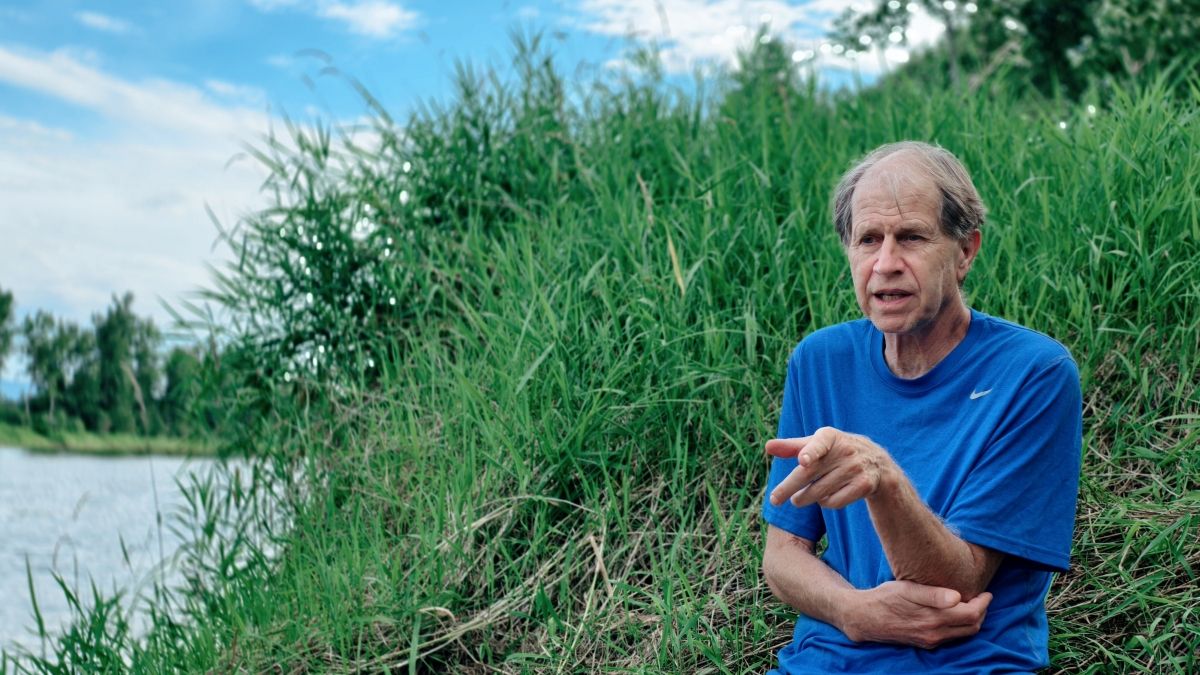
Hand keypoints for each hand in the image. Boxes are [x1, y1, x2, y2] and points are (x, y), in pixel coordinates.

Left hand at [766, 427, 892, 508]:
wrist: (876, 463)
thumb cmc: (836, 451)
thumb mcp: (817, 444)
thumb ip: (792, 446)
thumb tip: (767, 447)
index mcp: (831, 437)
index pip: (819, 443)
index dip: (810, 451)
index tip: (803, 460)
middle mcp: (845, 450)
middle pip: (809, 474)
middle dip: (788, 488)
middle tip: (774, 500)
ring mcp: (856, 468)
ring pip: (819, 492)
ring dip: (804, 498)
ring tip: (798, 499)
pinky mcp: (864, 485)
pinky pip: (835, 502)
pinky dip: (824, 503)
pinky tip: (823, 499)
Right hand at [843, 580, 991, 648]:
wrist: (864, 617)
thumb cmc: (885, 598)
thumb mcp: (907, 589)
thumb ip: (933, 594)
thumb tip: (958, 597)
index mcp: (933, 618)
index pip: (971, 614)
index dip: (983, 603)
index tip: (986, 592)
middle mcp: (934, 634)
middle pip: (971, 627)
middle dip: (981, 612)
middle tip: (982, 597)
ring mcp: (930, 641)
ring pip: (963, 634)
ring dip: (972, 620)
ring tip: (971, 603)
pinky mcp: (925, 643)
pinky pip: (951, 637)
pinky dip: (960, 626)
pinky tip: (954, 614)